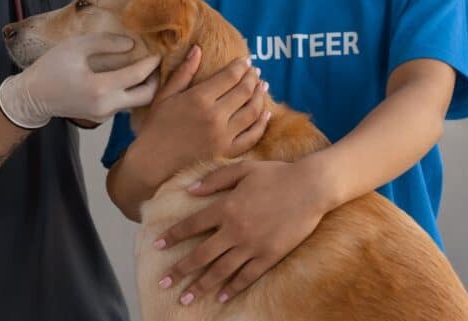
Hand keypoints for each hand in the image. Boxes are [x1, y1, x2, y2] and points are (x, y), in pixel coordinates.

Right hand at [0, 33, 159, 127]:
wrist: (32, 97)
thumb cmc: (51, 68)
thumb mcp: (75, 47)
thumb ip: (105, 43)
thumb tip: (131, 45)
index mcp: (99, 88)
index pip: (137, 75)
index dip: (151, 63)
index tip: (159, 52)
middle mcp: (106, 106)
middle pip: (146, 97)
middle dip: (156, 80)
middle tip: (157, 65)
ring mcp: (104, 115)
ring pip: (135, 103)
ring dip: (143, 87)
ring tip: (144, 69)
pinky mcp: (101, 118)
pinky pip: (123, 105)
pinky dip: (130, 92)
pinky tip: (127, 78)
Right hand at [127, 46, 270, 189]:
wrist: (153, 161)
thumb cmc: (156, 126)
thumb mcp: (165, 95)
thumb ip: (184, 72)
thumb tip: (198, 49)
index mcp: (199, 99)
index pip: (230, 77)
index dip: (241, 66)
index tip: (246, 61)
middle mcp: (215, 116)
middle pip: (245, 91)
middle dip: (252, 78)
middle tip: (255, 72)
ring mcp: (224, 136)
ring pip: (253, 112)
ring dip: (260, 96)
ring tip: (262, 87)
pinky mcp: (227, 152)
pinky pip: (252, 136)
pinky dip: (262, 123)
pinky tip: (266, 113)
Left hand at [153, 159, 339, 304]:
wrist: (311, 187)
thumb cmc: (276, 174)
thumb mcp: (242, 169)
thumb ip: (214, 180)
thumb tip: (190, 190)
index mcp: (225, 207)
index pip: (191, 225)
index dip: (172, 236)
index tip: (156, 245)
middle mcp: (234, 230)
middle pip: (200, 255)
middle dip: (179, 271)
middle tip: (163, 283)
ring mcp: (252, 245)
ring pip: (220, 271)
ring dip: (201, 286)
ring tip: (186, 299)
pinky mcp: (270, 255)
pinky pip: (247, 276)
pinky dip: (232, 288)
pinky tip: (221, 297)